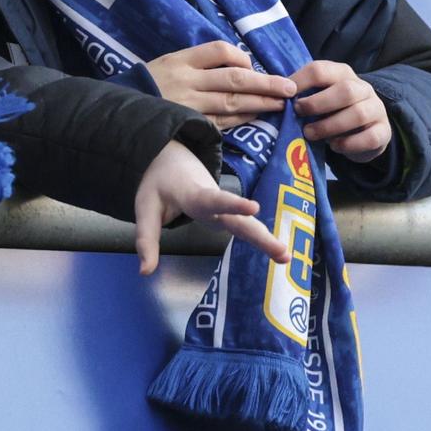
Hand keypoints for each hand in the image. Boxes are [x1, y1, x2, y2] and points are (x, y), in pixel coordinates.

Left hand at [133, 141, 290, 275]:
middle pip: (239, 219)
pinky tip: (278, 253)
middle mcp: (215, 201)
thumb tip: (145, 272)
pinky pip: (245, 226)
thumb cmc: (159, 183)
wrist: (171, 157)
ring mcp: (224, 208)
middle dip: (261, 235)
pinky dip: (261, 238)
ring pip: (247, 224)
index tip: (255, 208)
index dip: (233, 204)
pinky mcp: (228, 213)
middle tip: (283, 253)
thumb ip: (147, 239)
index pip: (215, 200)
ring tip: (286, 257)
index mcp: (195, 195)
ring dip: (266, 239)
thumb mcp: (144, 208)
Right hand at [145, 41, 296, 128]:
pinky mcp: (189, 124)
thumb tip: (238, 64)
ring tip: (281, 103)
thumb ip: (197, 63)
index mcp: (180, 59)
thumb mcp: (167, 62)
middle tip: (290, 87)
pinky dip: (241, 118)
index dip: (241, 58)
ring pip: (231, 101)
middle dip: (265, 83)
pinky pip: (221, 121)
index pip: (218, 50)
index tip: (251, 66)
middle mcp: (186, 80)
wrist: (119, 113)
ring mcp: (188, 104)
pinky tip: (256, 116)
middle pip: (233, 78)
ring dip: (260, 102)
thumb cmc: (148, 85)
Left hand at [294, 61, 391, 163]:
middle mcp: (363, 88)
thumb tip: (275, 97)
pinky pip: (369, 137)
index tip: (285, 96)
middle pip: (345, 90)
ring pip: (358, 114)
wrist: (365, 131)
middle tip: (299, 114)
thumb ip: (303, 95)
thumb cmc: (334, 111)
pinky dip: (349, 144)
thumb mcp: (320, 98)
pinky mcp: (383, 131)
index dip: (300, 81)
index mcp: (343, 74)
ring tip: (310, 134)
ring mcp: (376, 109)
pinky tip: (335, 146)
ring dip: (330, 126)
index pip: (321, 69)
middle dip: (317, 103)